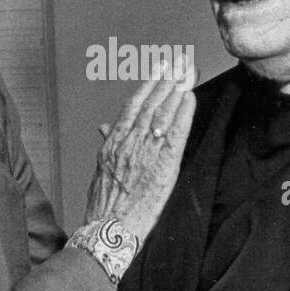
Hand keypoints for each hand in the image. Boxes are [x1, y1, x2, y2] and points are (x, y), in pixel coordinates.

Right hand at [84, 65, 197, 242]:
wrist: (108, 230)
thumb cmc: (104, 207)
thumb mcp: (99, 171)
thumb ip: (106, 145)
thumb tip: (104, 127)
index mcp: (113, 143)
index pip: (132, 106)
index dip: (148, 85)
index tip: (159, 68)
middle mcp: (128, 143)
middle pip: (150, 104)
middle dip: (167, 79)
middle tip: (180, 60)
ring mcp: (145, 153)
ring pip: (162, 113)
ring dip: (177, 89)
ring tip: (188, 71)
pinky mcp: (162, 166)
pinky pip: (175, 133)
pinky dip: (183, 113)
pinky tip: (190, 98)